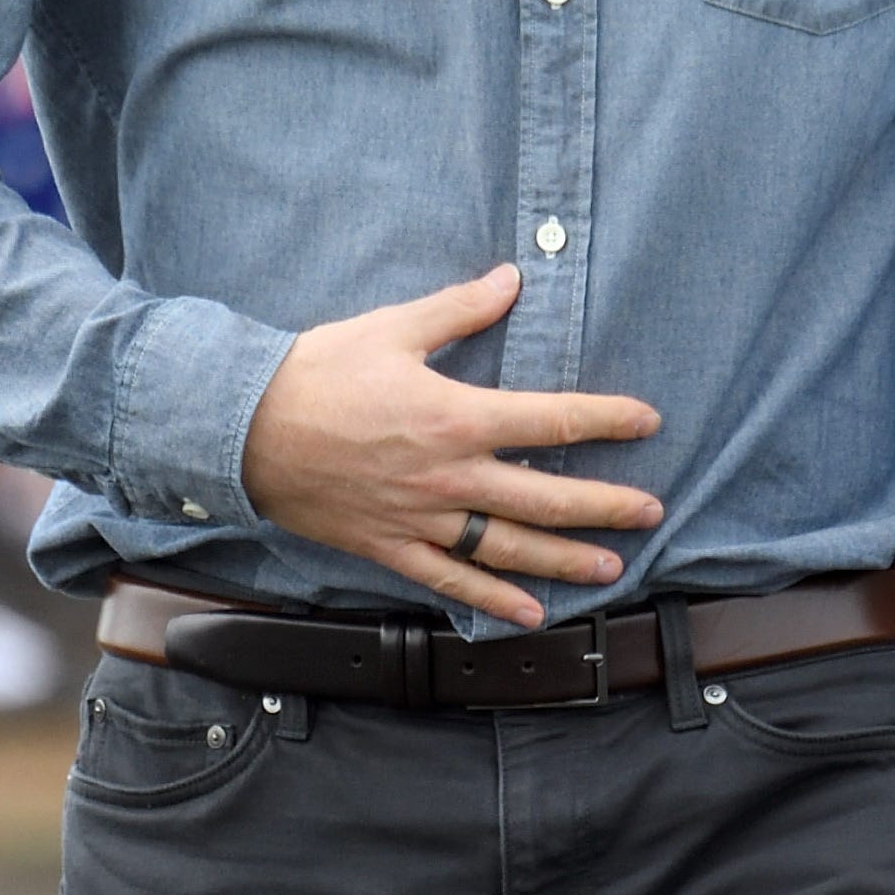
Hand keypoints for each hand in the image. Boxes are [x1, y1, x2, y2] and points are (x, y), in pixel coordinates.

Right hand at [239, 264, 661, 630]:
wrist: (242, 428)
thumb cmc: (316, 372)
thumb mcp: (392, 328)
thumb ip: (460, 309)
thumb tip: (512, 279)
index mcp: (456, 416)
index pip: (551, 421)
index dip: (607, 421)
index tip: (647, 421)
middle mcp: (448, 476)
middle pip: (546, 499)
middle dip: (606, 506)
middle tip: (652, 510)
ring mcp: (421, 519)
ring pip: (509, 549)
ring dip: (565, 561)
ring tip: (611, 568)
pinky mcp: (391, 547)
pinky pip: (451, 582)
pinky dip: (493, 602)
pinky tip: (530, 615)